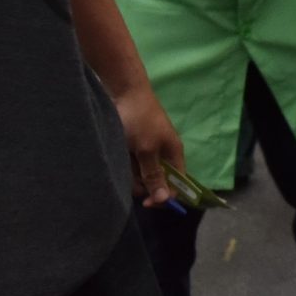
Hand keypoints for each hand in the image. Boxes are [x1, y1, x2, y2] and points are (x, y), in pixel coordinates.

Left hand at [115, 82, 185, 208]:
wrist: (125, 92)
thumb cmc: (139, 120)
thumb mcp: (147, 150)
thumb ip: (155, 175)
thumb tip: (166, 200)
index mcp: (174, 155)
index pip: (176, 185)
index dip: (163, 197)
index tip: (145, 203)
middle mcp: (163, 155)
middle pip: (156, 182)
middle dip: (142, 184)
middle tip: (130, 173)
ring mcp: (148, 150)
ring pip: (140, 174)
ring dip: (130, 172)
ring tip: (122, 157)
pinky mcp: (135, 146)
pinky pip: (131, 164)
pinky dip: (124, 163)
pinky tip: (118, 154)